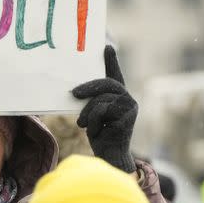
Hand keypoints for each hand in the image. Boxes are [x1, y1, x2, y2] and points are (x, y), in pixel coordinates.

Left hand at [72, 46, 137, 172]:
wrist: (109, 155)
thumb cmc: (99, 135)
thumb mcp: (92, 114)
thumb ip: (91, 101)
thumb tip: (75, 89)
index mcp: (118, 96)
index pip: (115, 75)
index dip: (111, 61)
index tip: (106, 46)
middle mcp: (127, 98)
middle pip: (106, 84)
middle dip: (88, 87)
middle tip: (73, 93)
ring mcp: (130, 106)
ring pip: (101, 99)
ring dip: (88, 113)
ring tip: (83, 124)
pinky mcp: (129, 115)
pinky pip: (103, 110)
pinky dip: (94, 121)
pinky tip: (95, 131)